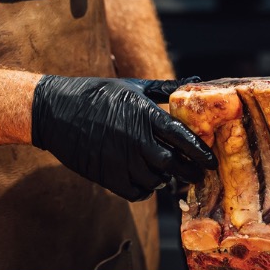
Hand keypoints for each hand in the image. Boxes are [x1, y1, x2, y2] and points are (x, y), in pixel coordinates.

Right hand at [31, 76, 215, 199]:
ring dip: (164, 179)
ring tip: (166, 173)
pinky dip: (145, 190)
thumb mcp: (134, 86)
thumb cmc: (98, 94)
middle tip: (196, 174)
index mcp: (145, 114)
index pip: (182, 137)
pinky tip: (147, 181)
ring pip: (155, 180)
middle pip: (173, 163)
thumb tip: (196, 77)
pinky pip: (135, 192)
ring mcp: (120, 159)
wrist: (57, 110)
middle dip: (188, 171)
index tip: (212, 161)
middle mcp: (136, 139)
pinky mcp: (106, 175)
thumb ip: (166, 88)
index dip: (200, 151)